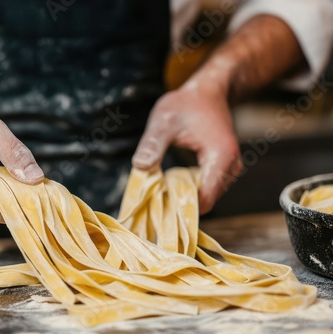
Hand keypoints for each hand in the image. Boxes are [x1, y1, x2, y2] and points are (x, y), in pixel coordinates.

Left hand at [132, 81, 241, 213]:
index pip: (205, 199)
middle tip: (157, 193)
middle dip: (181, 201)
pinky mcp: (225, 170)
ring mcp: (231, 169)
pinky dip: (190, 188)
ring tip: (164, 184)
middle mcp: (232, 166)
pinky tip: (173, 180)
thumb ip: (152, 144)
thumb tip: (139, 167)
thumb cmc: (186, 103)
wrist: (208, 92)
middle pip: (207, 201)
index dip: (180, 204)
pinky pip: (208, 188)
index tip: (158, 199)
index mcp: (220, 156)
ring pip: (208, 197)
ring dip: (185, 195)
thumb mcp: (163, 121)